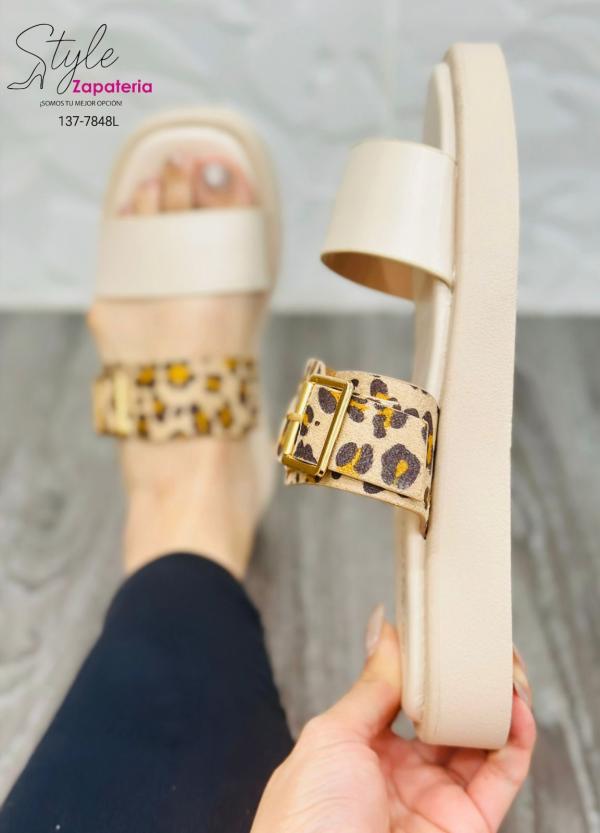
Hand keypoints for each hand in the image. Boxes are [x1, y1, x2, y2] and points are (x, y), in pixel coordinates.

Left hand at [251, 608, 534, 832]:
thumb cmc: (305, 822)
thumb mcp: (331, 737)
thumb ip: (370, 686)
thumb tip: (384, 630)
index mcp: (360, 749)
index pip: (404, 696)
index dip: (425, 665)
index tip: (442, 631)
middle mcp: (402, 773)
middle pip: (447, 717)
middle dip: (468, 682)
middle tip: (485, 648)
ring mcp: (436, 799)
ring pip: (480, 742)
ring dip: (499, 704)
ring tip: (505, 671)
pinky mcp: (468, 826)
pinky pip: (501, 777)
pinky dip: (516, 741)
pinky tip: (516, 710)